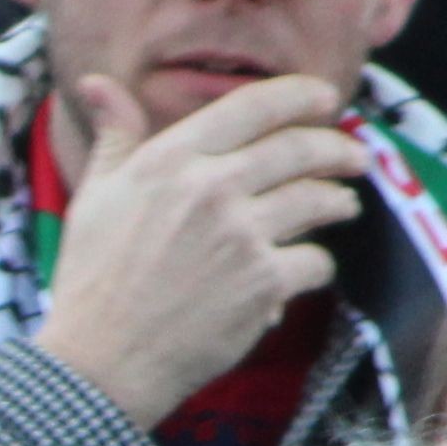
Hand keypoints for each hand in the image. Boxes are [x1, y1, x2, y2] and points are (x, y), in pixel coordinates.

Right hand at [25, 70, 372, 429]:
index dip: (301, 96)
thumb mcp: (94, 196)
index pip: (254, 107)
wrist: (99, 361)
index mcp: (169, 160)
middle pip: (301, 148)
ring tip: (343, 205)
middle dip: (339, 148)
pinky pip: (316, 261)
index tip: (325, 98)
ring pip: (320, 200)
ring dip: (339, 201)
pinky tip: (304, 270)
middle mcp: (210, 188)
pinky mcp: (264, 283)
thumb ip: (114, 136)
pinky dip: (314, 267)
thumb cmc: (91, 279)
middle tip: (355, 155)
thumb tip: (98, 84)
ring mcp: (241, 235)